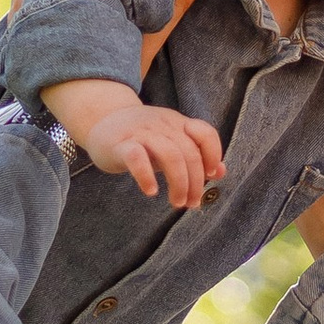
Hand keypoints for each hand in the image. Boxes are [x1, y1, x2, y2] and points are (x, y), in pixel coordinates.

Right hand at [51, 83, 225, 206]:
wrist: (102, 120)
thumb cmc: (140, 137)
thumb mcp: (170, 143)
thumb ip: (195, 156)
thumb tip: (221, 172)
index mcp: (177, 124)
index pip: (204, 133)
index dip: (213, 155)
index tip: (211, 176)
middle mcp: (162, 125)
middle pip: (188, 152)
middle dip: (195, 182)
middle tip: (191, 203)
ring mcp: (141, 133)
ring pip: (169, 154)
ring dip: (178, 183)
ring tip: (177, 202)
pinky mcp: (121, 144)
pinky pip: (137, 157)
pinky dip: (146, 176)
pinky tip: (150, 191)